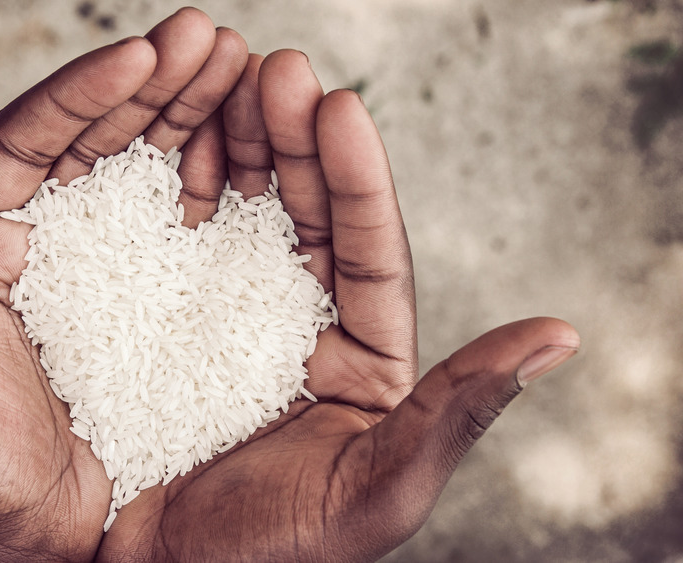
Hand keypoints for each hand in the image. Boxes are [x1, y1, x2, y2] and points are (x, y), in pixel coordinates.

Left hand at [0, 8, 248, 560]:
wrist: (12, 531)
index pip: (32, 138)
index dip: (85, 90)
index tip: (143, 50)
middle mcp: (46, 240)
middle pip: (102, 141)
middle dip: (157, 85)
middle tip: (213, 39)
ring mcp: (106, 274)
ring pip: (151, 178)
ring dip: (198, 124)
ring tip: (249, 75)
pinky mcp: (153, 311)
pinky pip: (190, 243)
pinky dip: (224, 198)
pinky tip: (260, 164)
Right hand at [95, 51, 579, 561]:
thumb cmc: (255, 554)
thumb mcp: (370, 489)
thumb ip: (456, 411)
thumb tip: (563, 335)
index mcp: (355, 354)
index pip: (367, 248)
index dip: (357, 176)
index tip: (339, 106)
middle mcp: (292, 319)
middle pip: (303, 208)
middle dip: (291, 135)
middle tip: (273, 69)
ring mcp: (219, 309)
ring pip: (237, 204)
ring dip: (232, 137)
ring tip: (217, 75)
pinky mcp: (150, 309)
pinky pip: (161, 232)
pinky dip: (162, 178)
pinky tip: (156, 136)